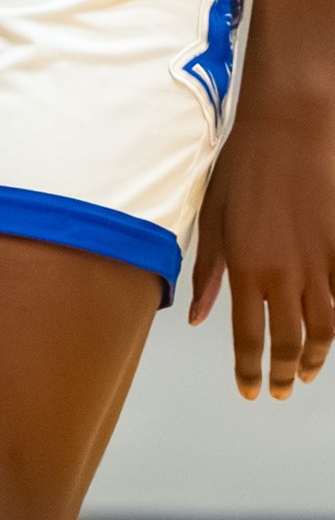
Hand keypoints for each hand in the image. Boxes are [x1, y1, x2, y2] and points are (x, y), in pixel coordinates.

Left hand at [189, 93, 334, 396]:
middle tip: (281, 390)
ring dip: (316, 355)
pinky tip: (332, 327)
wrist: (287, 128)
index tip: (251, 391)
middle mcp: (284, 272)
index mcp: (246, 267)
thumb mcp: (212, 215)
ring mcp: (318, 261)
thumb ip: (208, 270)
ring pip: (324, 326)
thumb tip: (199, 315)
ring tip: (308, 371)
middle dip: (284, 373)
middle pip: (289, 341)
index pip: (249, 338)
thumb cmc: (243, 165)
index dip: (251, 371)